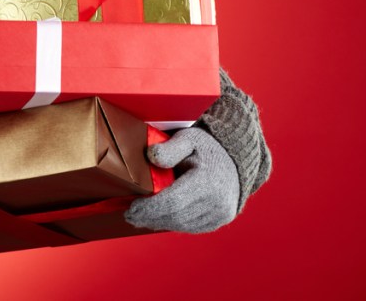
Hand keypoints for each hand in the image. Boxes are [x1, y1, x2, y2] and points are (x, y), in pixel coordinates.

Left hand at [124, 127, 239, 233]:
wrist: (235, 157)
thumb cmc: (206, 146)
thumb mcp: (188, 138)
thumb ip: (169, 148)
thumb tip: (151, 156)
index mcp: (207, 180)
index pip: (172, 201)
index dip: (149, 208)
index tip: (130, 209)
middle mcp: (217, 201)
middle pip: (176, 216)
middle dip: (150, 218)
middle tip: (130, 216)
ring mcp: (221, 213)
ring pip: (183, 225)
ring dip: (160, 223)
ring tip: (141, 218)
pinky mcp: (220, 219)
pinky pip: (193, 227)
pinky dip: (175, 224)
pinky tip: (160, 219)